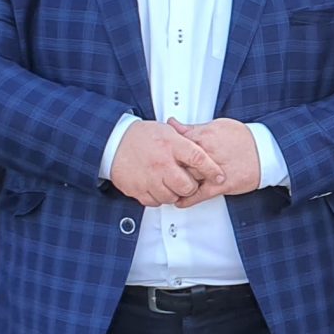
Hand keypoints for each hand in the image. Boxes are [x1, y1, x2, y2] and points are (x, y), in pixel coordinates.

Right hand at [108, 120, 222, 206]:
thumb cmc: (142, 136)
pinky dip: (159, 197)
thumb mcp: (167, 132)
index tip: (219, 177)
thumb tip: (206, 146)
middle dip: (191, 186)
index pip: (198, 159)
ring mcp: (149, 178)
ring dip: (174, 193)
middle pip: (187, 186)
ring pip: (172, 197)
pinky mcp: (138, 189)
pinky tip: (158, 187)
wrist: (114, 142)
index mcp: (171, 145)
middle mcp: (161, 163)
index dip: (212, 170)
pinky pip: (155, 202)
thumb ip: (186, 140)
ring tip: (170, 183)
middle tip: (188, 182)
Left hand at [166, 118, 261, 205]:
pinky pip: (200, 194)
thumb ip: (192, 127)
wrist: (265, 151)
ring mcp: (213, 170)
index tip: (156, 153)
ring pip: (187, 178)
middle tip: (157, 173)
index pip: (176, 143)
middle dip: (167, 168)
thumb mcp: (216, 125)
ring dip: (176, 184)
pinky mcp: (222, 185)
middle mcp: (207, 153)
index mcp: (204, 136)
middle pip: (179, 162)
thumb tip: (173, 123)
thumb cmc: (243, 138)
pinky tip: (179, 201)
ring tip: (166, 188)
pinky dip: (188, 199)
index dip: (164, 150)